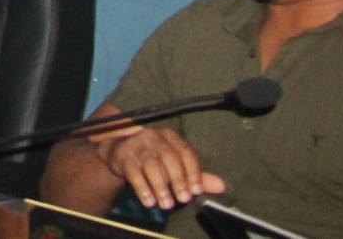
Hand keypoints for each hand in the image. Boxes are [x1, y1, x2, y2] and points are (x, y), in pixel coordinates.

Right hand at [95, 123, 224, 210]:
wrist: (120, 153)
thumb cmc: (155, 161)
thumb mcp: (176, 167)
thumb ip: (197, 176)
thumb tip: (222, 186)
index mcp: (172, 136)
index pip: (186, 152)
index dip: (193, 172)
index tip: (196, 191)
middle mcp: (154, 136)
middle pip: (169, 157)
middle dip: (178, 180)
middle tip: (183, 200)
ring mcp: (137, 144)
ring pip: (151, 165)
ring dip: (160, 187)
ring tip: (166, 205)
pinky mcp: (122, 154)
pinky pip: (133, 172)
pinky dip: (142, 188)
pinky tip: (149, 202)